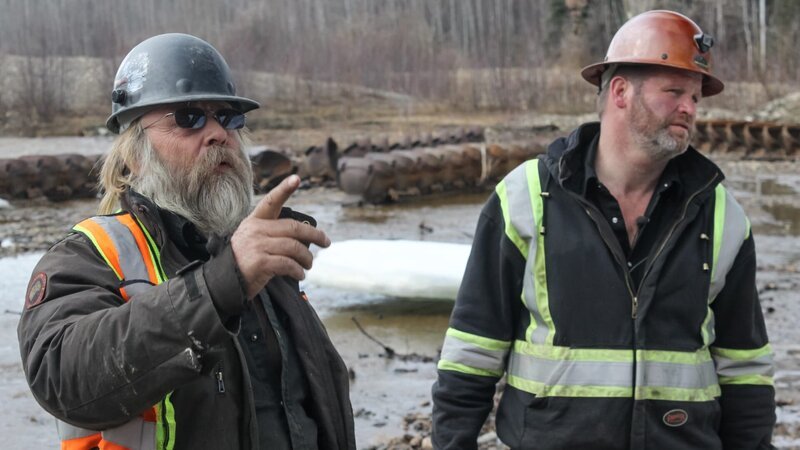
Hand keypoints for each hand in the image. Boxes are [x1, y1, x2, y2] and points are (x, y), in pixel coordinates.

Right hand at [231, 175, 330, 298]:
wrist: (224, 282)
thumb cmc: (244, 261)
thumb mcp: (253, 240)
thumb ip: (273, 234)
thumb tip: (304, 237)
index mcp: (254, 221)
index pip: (271, 202)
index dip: (284, 189)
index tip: (296, 178)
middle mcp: (255, 230)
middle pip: (293, 227)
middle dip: (314, 235)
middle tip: (326, 242)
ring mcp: (257, 245)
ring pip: (294, 247)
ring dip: (307, 258)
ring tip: (309, 264)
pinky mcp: (260, 262)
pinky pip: (288, 264)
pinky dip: (298, 270)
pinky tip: (300, 274)